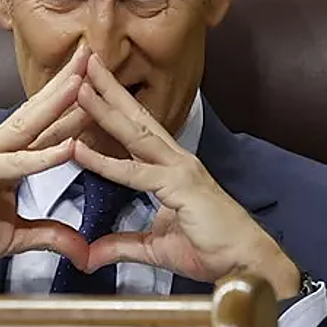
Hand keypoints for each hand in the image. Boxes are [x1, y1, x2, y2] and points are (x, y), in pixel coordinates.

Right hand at [0, 44, 91, 295]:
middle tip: (93, 55)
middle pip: (38, 112)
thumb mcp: (14, 236)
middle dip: (66, 84)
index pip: (44, 126)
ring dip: (56, 103)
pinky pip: (16, 164)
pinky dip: (43, 156)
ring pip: (27, 126)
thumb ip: (48, 236)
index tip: (97, 83)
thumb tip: (82, 250)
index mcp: (6, 158)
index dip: (70, 105)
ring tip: (83, 81)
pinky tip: (69, 147)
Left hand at [72, 55, 300, 298]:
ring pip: (134, 133)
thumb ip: (120, 246)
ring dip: (104, 108)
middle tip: (83, 61)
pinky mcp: (181, 187)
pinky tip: (79, 149)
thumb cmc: (210, 251)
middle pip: (135, 118)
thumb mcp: (154, 248)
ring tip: (79, 85)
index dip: (112, 110)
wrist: (247, 266)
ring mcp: (179, 169)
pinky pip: (135, 172)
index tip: (89, 88)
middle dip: (108, 89)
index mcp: (169, 168)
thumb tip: (89, 256)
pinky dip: (105, 161)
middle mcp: (175, 160)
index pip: (135, 132)